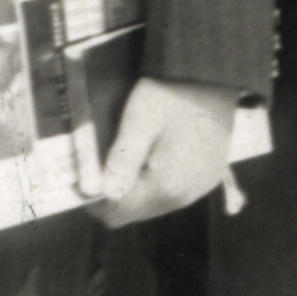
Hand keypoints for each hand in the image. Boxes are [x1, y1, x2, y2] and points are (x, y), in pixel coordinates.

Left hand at [85, 76, 235, 228]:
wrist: (213, 81)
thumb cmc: (173, 96)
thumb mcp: (140, 119)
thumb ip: (121, 159)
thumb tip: (102, 192)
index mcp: (165, 185)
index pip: (118, 214)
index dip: (95, 201)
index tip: (82, 180)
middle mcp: (183, 196)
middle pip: (134, 213)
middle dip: (114, 195)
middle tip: (100, 166)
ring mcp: (197, 190)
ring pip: (152, 205)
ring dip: (133, 190)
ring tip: (124, 157)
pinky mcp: (205, 180)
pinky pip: (170, 194)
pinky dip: (153, 184)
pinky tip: (148, 157)